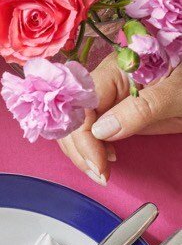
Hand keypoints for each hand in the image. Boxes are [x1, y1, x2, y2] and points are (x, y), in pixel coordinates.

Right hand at [57, 52, 181, 185]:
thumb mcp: (174, 96)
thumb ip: (140, 109)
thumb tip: (100, 131)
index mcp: (116, 70)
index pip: (83, 105)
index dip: (83, 136)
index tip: (99, 163)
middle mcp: (103, 83)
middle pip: (72, 118)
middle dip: (79, 149)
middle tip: (100, 175)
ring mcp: (105, 99)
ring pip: (74, 128)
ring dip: (80, 153)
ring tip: (102, 172)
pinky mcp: (109, 114)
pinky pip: (86, 132)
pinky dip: (88, 150)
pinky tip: (104, 160)